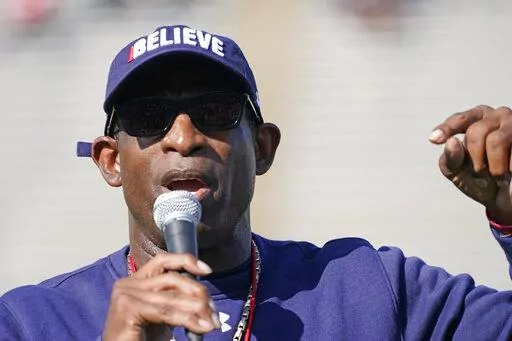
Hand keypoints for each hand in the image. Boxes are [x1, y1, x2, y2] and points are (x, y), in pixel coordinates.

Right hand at [102, 253, 220, 340]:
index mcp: (135, 281)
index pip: (162, 260)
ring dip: (196, 309)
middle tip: (213, 312)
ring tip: (210, 322)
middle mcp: (127, 284)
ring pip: (172, 296)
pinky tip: (199, 327)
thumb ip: (175, 300)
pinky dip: (186, 319)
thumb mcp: (160, 313)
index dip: (186, 261)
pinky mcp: (127, 309)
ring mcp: (125, 295)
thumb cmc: (140, 338)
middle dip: (197, 293)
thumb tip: (204, 299)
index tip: (207, 271)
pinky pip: (165, 311)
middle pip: (172, 278)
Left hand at [429, 105, 511, 224]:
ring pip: (496, 140)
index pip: (460, 120)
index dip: (447, 129)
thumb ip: (451, 159)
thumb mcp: (457, 172)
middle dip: (474, 158)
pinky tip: (511, 173)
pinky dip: (509, 169)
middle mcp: (497, 116)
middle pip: (476, 132)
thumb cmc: (480, 180)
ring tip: (497, 176)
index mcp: (476, 120)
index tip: (434, 140)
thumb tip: (452, 142)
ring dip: (493, 166)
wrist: (507, 198)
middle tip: (480, 173)